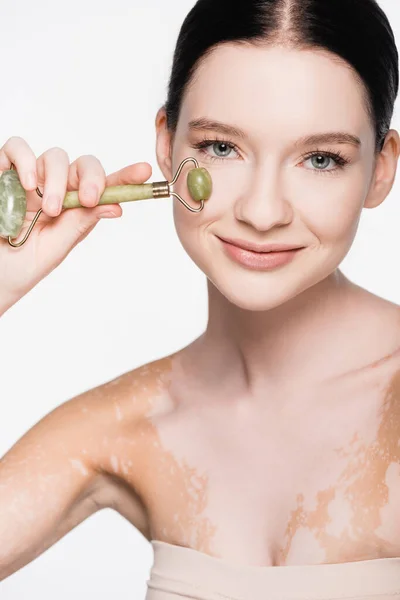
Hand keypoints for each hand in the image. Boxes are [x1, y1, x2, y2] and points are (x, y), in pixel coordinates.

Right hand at [0, 136, 151, 310]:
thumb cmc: (23, 265)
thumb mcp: (58, 247)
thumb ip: (81, 223)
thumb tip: (116, 206)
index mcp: (76, 208)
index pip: (105, 187)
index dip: (126, 177)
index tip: (145, 172)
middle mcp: (57, 189)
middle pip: (84, 165)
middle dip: (92, 179)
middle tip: (89, 199)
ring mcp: (31, 179)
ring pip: (55, 157)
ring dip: (58, 179)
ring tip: (49, 208)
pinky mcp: (4, 171)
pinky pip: (16, 148)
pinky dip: (25, 160)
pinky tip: (28, 183)